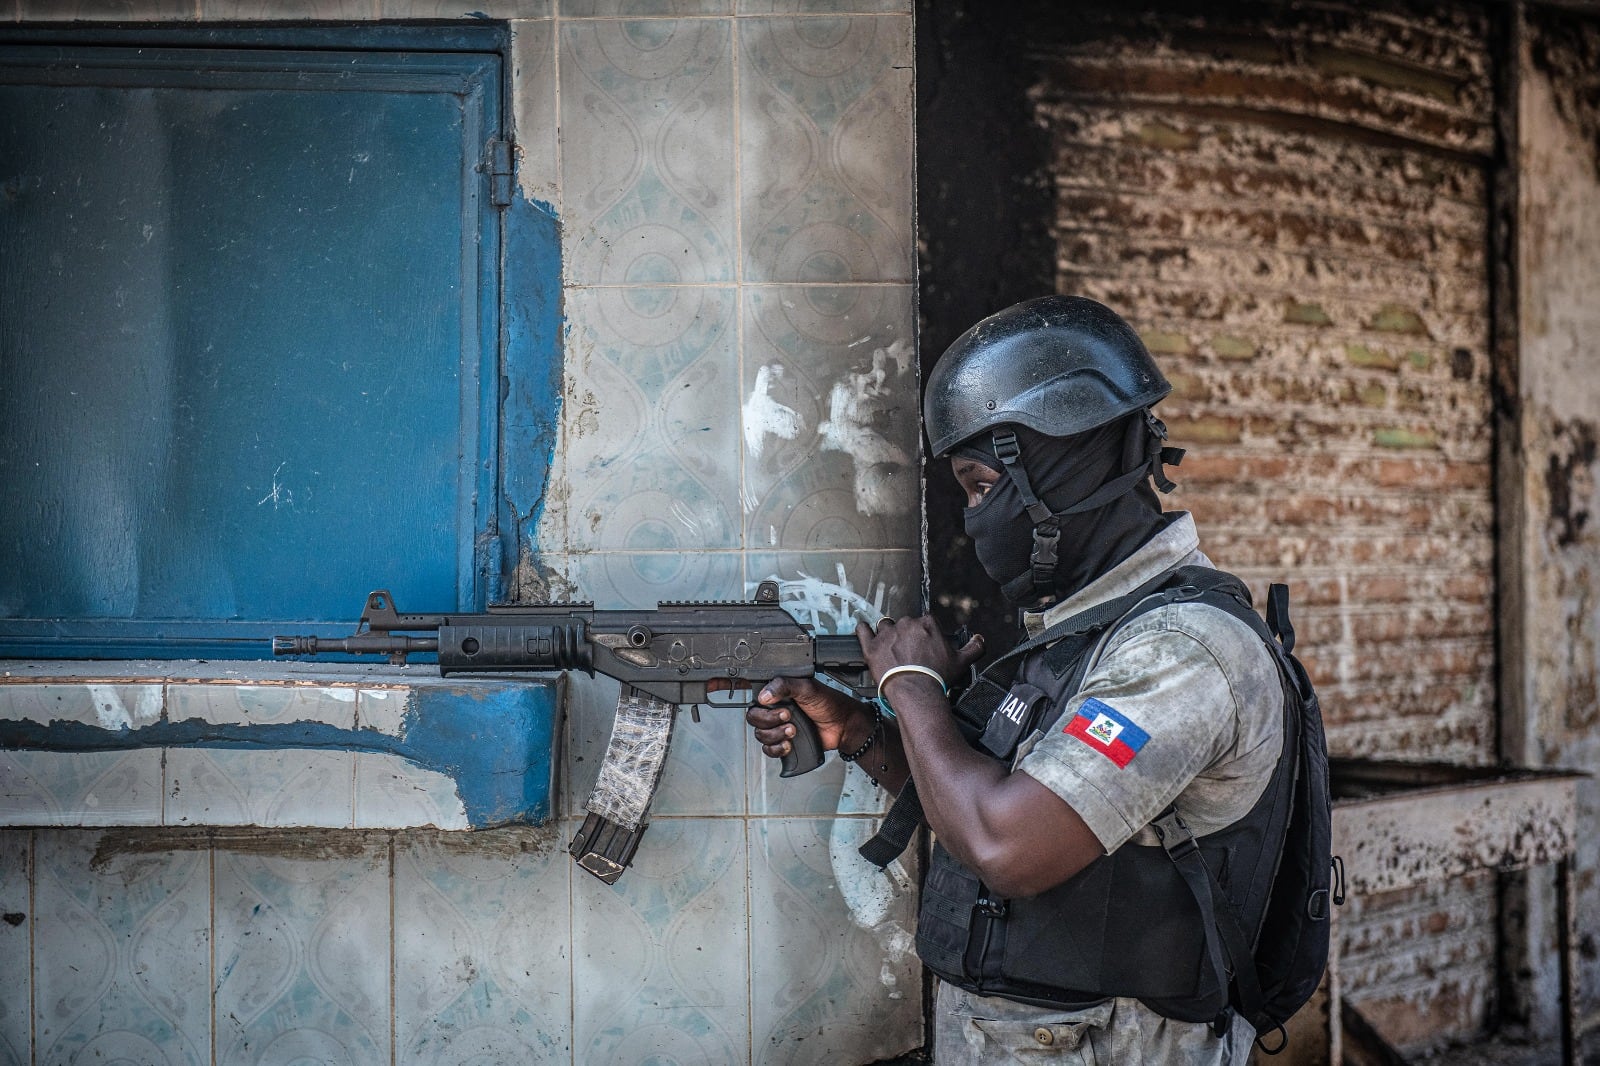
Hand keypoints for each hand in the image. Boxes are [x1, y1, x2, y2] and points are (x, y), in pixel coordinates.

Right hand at [746, 675, 869, 760]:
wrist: (843, 726)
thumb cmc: (829, 704)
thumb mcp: (807, 688)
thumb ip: (784, 686)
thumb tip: (764, 695)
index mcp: (779, 695)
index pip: (756, 701)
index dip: (763, 707)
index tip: (780, 707)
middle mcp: (776, 711)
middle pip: (755, 719)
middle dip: (770, 721)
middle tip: (788, 717)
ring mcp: (779, 728)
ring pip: (761, 736)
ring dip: (776, 735)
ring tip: (793, 731)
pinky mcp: (784, 743)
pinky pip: (768, 750)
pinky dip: (776, 749)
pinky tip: (788, 745)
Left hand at [856, 615, 983, 690]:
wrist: (916, 692)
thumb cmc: (937, 677)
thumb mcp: (962, 662)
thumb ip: (975, 647)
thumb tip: (980, 639)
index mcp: (927, 623)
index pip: (925, 621)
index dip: (924, 634)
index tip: (924, 645)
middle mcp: (906, 624)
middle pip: (905, 623)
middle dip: (906, 635)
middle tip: (908, 652)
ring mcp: (887, 634)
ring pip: (885, 626)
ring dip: (887, 633)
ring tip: (890, 647)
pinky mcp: (871, 646)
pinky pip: (863, 630)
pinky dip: (863, 630)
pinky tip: (864, 631)